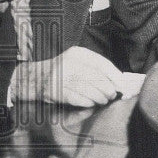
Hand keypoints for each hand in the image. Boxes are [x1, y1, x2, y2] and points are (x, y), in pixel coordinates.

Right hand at [11, 46, 144, 107]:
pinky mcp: (57, 91)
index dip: (114, 75)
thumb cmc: (62, 70)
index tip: (122, 84)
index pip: (101, 63)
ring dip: (100, 98)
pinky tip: (92, 104)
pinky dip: (88, 103)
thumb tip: (117, 80)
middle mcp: (69, 62)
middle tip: (113, 95)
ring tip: (103, 100)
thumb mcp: (77, 61)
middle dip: (108, 89)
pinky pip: (79, 99)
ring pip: (90, 90)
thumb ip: (95, 68)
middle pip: (97, 78)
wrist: (34, 77)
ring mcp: (62, 77)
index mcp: (77, 53)